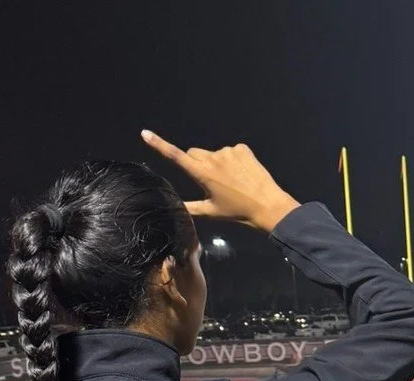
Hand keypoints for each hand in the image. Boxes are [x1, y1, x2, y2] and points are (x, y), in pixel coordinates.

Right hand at [141, 132, 299, 231]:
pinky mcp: (242, 148)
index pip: (176, 156)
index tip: (145, 134)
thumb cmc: (238, 212)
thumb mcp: (211, 212)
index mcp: (202, 173)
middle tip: (211, 183)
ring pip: (214, 154)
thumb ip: (190, 208)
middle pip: (194, 154)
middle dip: (197, 164)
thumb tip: (174, 208)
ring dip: (217, 163)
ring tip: (232, 182)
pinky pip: (231, 151)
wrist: (268, 205)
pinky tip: (243, 174)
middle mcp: (213, 158)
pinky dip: (233, 160)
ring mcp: (228, 151)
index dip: (159, 145)